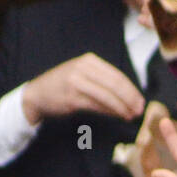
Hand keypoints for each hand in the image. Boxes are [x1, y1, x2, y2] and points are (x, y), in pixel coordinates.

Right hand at [22, 53, 144, 124]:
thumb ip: (101, 80)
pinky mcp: (72, 98)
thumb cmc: (62, 87)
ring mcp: (77, 83)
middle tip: (139, 110)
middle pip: (115, 84)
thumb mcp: (81, 75)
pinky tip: (118, 116)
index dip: (131, 89)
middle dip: (130, 98)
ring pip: (107, 95)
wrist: (36, 94)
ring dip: (122, 107)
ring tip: (131, 115)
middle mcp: (83, 68)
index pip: (116, 75)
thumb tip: (125, 94)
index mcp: (89, 61)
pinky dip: (110, 111)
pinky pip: (96, 105)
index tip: (140, 101)